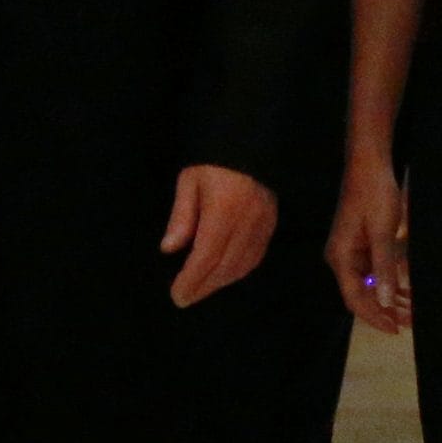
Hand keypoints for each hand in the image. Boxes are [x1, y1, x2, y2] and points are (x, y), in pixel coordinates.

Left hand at [161, 164, 276, 306]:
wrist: (249, 144)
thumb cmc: (213, 162)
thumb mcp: (189, 181)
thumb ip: (181, 216)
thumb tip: (169, 249)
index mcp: (224, 210)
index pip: (207, 256)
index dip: (192, 280)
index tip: (177, 295)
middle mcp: (247, 221)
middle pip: (225, 266)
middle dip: (204, 287)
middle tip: (185, 298)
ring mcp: (264, 224)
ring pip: (243, 265)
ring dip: (220, 282)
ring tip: (201, 289)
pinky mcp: (272, 224)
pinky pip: (256, 256)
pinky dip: (239, 271)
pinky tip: (224, 275)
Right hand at [327, 158, 409, 332]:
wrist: (369, 166)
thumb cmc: (374, 195)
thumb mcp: (383, 233)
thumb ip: (383, 269)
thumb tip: (384, 301)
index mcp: (340, 257)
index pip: (354, 298)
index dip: (374, 316)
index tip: (395, 329)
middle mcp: (342, 259)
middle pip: (362, 295)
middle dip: (385, 310)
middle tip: (411, 323)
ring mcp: (352, 253)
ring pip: (370, 285)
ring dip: (389, 299)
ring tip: (412, 312)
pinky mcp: (363, 246)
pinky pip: (375, 272)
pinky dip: (390, 282)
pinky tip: (406, 293)